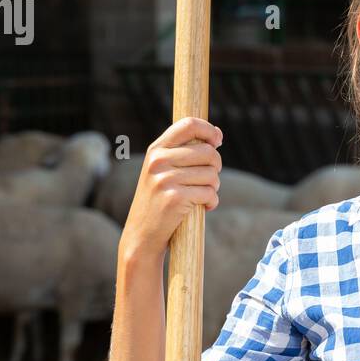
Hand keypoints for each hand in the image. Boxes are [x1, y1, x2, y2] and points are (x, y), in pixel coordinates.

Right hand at [119, 117, 222, 262]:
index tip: (218, 140)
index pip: (189, 125)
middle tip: (210, 180)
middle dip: (216, 167)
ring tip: (203, 196)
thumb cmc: (158, 201)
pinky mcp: (175, 198)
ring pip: (212, 174)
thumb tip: (217, 135)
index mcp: (156, 150)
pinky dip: (212, 202)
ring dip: (214, 187)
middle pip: (208, 152)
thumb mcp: (162, 170)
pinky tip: (204, 207)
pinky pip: (209, 193)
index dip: (209, 130)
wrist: (142, 235)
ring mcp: (165, 180)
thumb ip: (183, 151)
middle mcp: (158, 161)